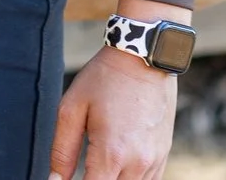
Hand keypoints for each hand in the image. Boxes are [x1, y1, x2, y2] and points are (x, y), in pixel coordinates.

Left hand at [47, 24, 178, 179]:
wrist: (144, 56)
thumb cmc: (104, 79)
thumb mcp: (72, 109)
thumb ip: (62, 151)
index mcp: (111, 153)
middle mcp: (137, 162)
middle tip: (84, 168)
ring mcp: (154, 159)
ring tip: (99, 166)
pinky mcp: (163, 153)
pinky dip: (130, 179)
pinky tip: (117, 166)